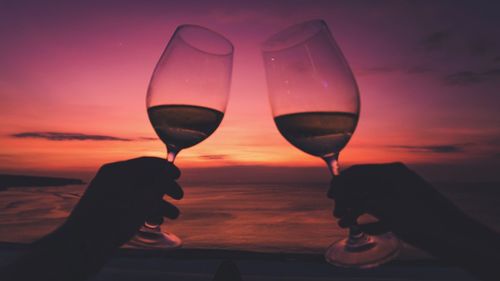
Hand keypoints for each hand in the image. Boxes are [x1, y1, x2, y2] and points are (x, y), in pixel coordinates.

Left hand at [59, 157, 182, 251]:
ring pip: (139, 195)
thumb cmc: (113, 220)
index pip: (146, 163)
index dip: (165, 168)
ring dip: (158, 204)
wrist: (81, 247)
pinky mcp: (106, 213)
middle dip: (164, 188)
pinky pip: (129, 207)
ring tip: (171, 216)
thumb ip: (159, 183)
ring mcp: (107, 197)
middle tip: (179, 196)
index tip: (178, 175)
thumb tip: (168, 172)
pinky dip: (144, 212)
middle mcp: (111, 181)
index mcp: (117, 171)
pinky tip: (153, 223)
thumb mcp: (143, 199)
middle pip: (144, 179)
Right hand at [327, 163, 468, 247]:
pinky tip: (363, 228)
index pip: (358, 171)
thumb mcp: (385, 207)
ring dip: (356, 210)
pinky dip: (371, 218)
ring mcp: (402, 194)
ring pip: (372, 199)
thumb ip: (360, 198)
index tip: (329, 196)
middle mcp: (396, 179)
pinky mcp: (407, 209)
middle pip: (363, 185)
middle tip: (337, 213)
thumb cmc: (421, 219)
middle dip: (347, 199)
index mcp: (392, 171)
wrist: (456, 237)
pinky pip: (383, 210)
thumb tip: (340, 193)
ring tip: (344, 223)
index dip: (341, 182)